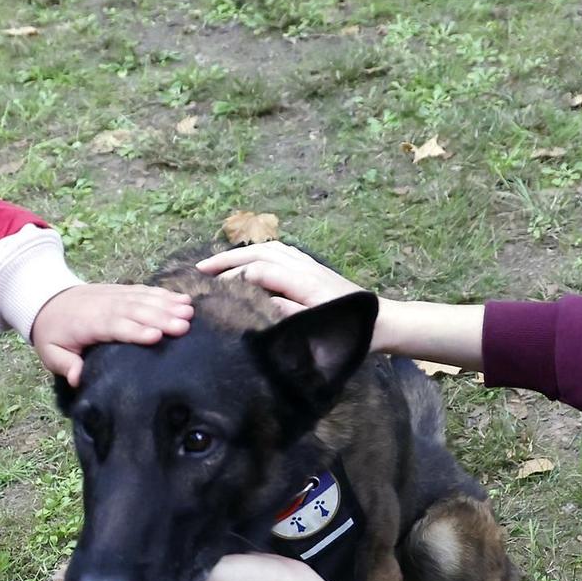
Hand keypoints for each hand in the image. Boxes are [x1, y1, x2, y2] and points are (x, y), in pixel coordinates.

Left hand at [31, 283, 194, 386]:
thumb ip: (65, 365)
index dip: (135, 331)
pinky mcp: (121, 291)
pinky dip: (164, 294)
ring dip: (167, 304)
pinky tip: (182, 299)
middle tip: (184, 325)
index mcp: (88, 323)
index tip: (156, 336)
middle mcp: (104, 306)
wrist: (47, 300)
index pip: (114, 326)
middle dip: (160, 317)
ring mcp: (114, 296)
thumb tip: (77, 379)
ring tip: (189, 311)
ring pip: (143, 299)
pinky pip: (144, 291)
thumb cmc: (54, 333)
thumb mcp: (51, 353)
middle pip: (135, 311)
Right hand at [196, 242, 363, 317]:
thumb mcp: (315, 328)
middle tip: (200, 269)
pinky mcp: (312, 268)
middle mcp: (303, 266)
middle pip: (258, 252)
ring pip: (268, 248)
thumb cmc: (349, 332)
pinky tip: (249, 260)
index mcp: (301, 280)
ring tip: (218, 264)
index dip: (232, 277)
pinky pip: (280, 251)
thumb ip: (285, 313)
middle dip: (227, 259)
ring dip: (241, 253)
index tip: (210, 289)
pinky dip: (258, 252)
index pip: (258, 270)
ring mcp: (309, 264)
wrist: (382, 322)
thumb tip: (257, 301)